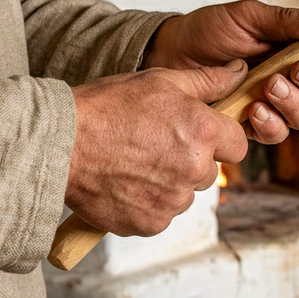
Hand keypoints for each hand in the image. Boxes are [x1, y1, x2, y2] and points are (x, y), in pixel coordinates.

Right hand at [65, 61, 247, 236]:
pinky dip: (147, 203)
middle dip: (190, 159)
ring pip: (184, 194)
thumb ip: (206, 81)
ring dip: (168, 182)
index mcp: (203, 132)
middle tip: (154, 143)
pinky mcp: (150, 224)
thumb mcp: (160, 81)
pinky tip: (125, 182)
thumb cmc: (106, 107)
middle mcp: (193, 170)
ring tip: (134, 162)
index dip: (220, 138)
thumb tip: (239, 73)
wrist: (60, 144)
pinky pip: (161, 215)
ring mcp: (172, 201)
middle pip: (209, 171)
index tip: (199, 133)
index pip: (238, 145)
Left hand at [143, 0, 298, 143]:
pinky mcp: (253, 125)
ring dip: (294, 104)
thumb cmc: (210, 31)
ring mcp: (276, 106)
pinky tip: (253, 109)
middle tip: (297, 69)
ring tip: (269, 86)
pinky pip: (276, 134)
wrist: (170, 54)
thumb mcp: (248, 17)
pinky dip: (270, 123)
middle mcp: (296, 82)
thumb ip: (288, 21)